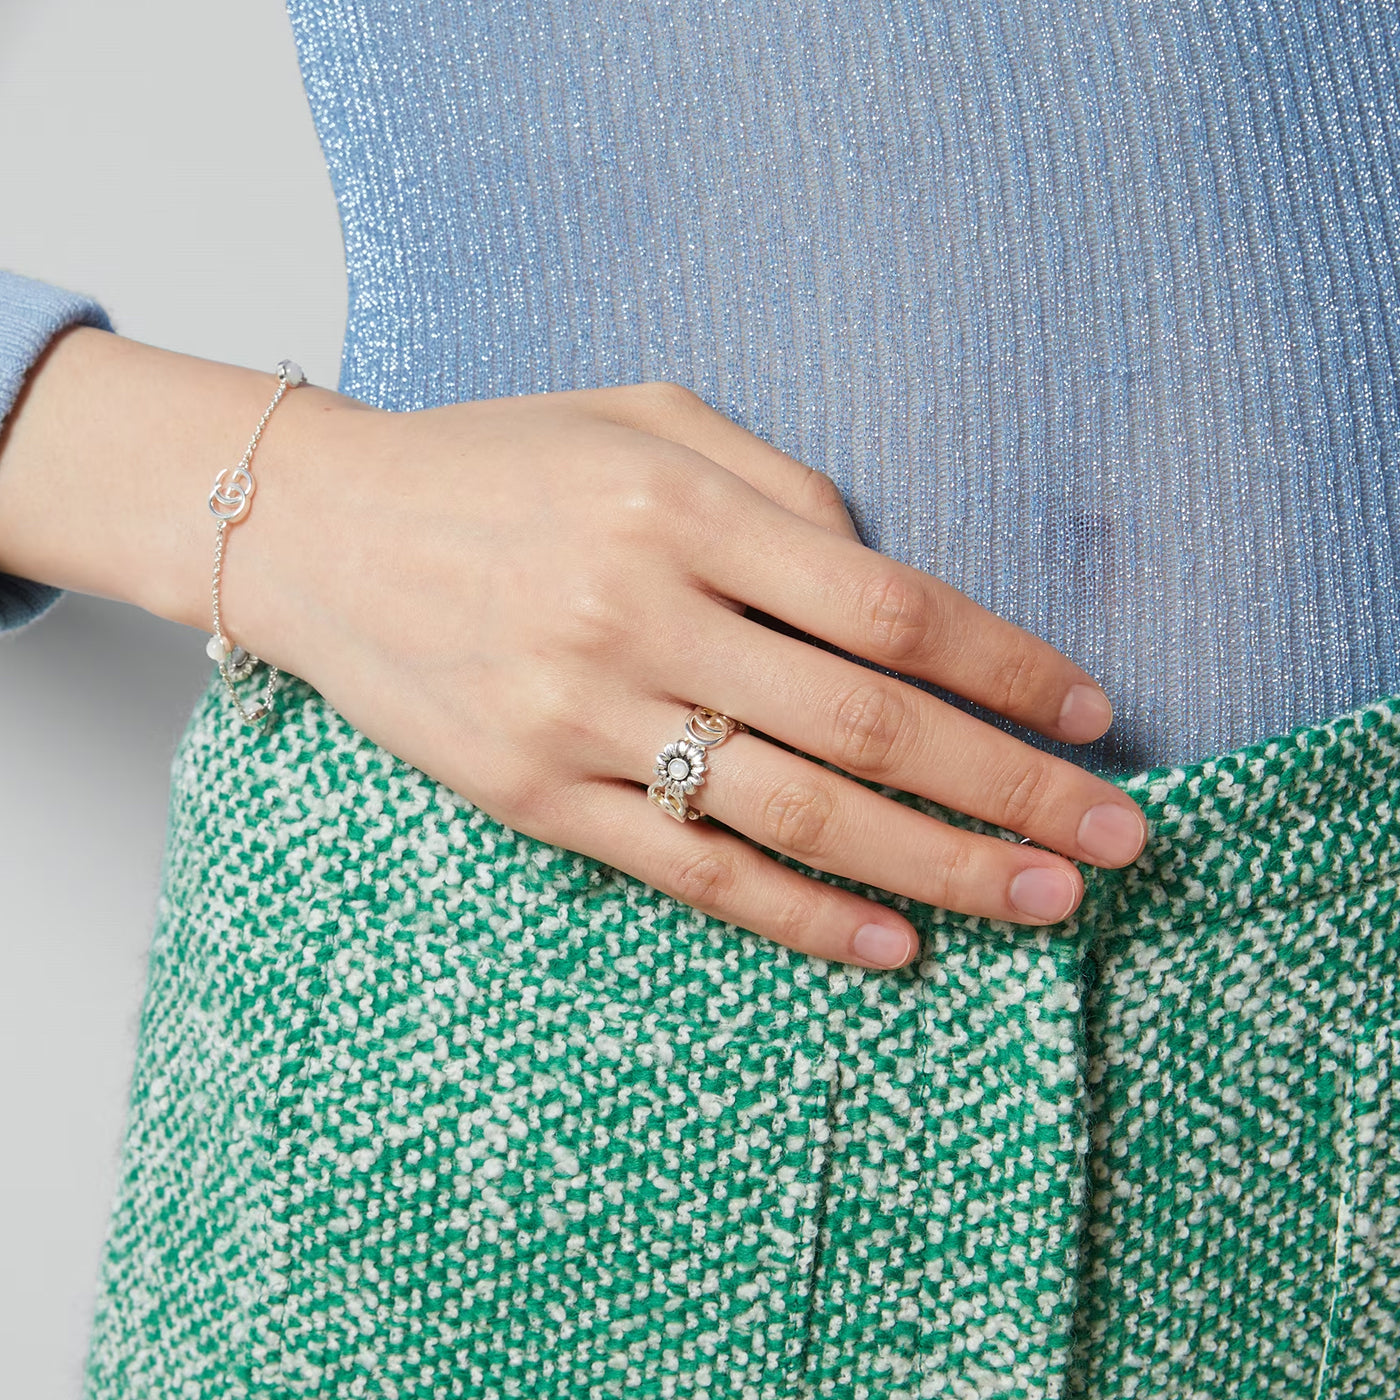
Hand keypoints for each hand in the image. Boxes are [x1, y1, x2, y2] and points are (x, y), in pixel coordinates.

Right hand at [248, 380, 1145, 968]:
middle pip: (869, 729)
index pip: (891, 608)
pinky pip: (693, 872)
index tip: (1092, 713)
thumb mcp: (642, 420)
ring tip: (1044, 902)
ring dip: (937, 868)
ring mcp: (585, 721)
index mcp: (682, 510)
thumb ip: (779, 488)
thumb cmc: (500, 463)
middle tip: (1122, 836)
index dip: (1009, 667)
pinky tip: (890, 946)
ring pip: (797, 818)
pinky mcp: (537, 800)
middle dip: (1012, 788)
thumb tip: (891, 585)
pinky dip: (801, 916)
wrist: (324, 534)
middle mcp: (642, 618)